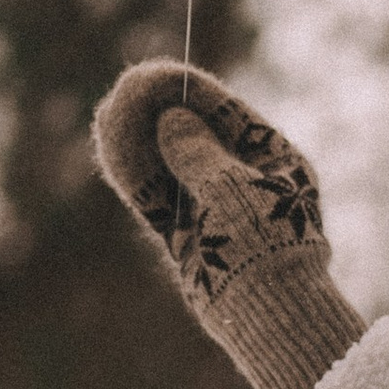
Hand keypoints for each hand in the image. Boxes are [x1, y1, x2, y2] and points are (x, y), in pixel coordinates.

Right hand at [92, 59, 363, 388]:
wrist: (267, 313)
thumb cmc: (265, 243)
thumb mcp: (232, 185)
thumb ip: (197, 150)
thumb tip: (173, 117)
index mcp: (276, 162)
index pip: (228, 114)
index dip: (189, 92)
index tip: (155, 75)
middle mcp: (247, 183)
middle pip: (195, 137)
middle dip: (158, 113)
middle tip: (126, 89)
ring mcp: (217, 211)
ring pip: (171, 167)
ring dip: (140, 141)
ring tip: (111, 110)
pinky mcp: (190, 238)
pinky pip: (157, 197)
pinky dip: (134, 173)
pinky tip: (112, 143)